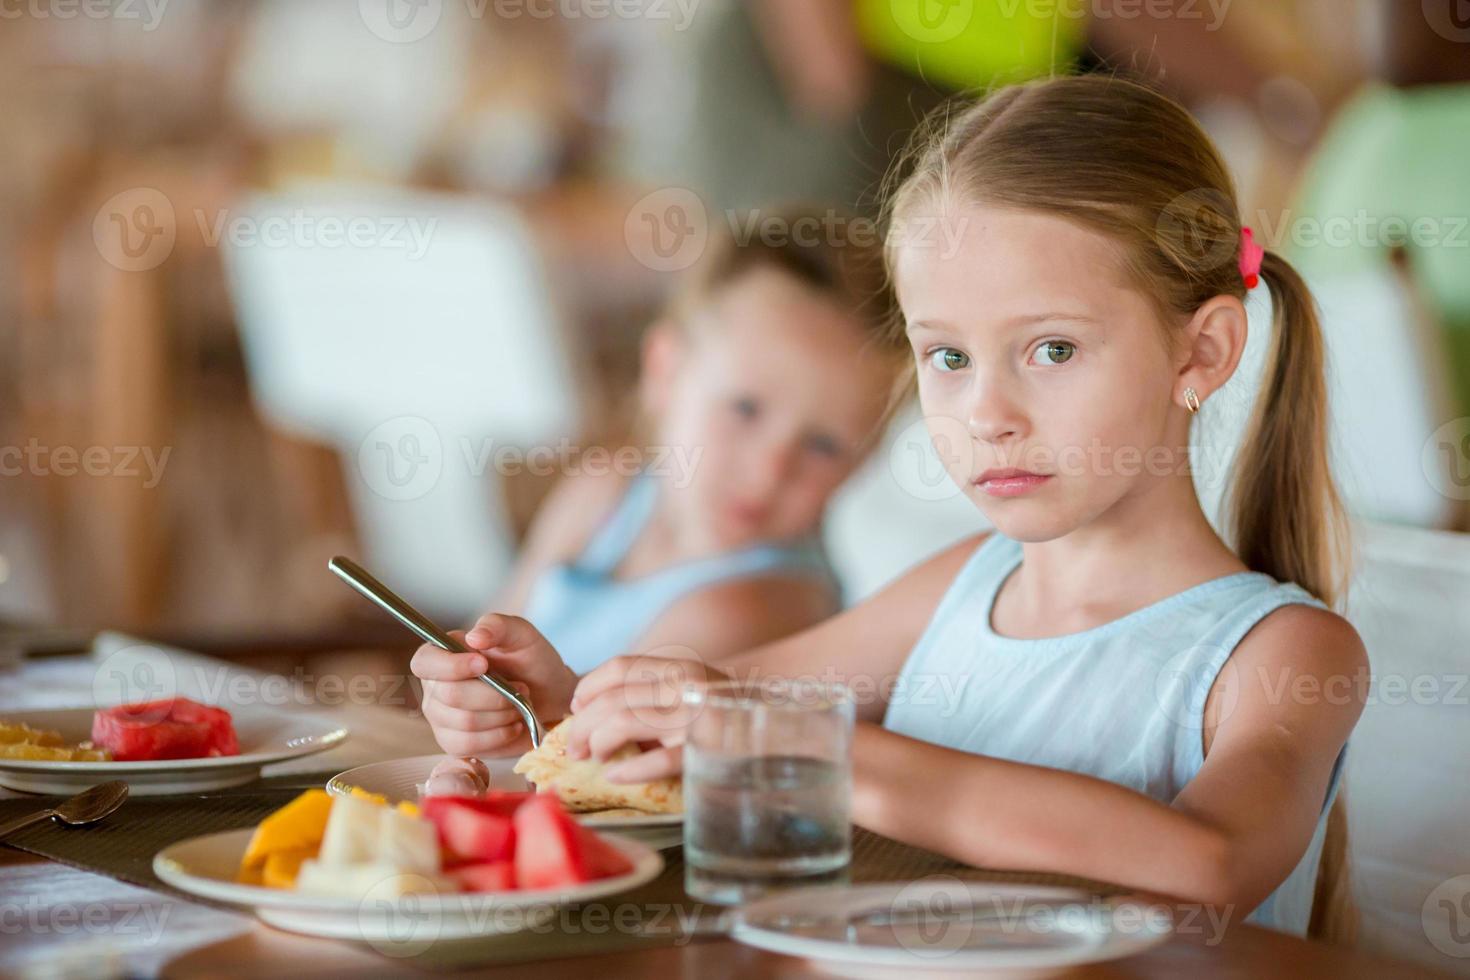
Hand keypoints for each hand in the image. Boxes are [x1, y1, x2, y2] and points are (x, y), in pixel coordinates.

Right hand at [410, 613, 577, 756]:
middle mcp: (434, 687)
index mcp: (442, 654)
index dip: (451, 666)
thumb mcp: (521, 634)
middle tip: (521, 687)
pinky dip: (499, 735)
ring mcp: (441, 719)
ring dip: (502, 714)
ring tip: (518, 704)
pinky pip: (469, 745)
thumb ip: (497, 626)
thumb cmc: (530, 661)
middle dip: (494, 694)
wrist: (549, 696)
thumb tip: (474, 637)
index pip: (425, 662)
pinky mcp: (454, 744)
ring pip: (464, 722)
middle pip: (450, 696)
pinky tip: (513, 724)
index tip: (484, 664)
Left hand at [564, 653, 731, 782]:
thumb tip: (595, 710)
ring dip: (597, 743)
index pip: (620, 667)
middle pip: (612, 699)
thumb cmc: (731, 718)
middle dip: (582, 725)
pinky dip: (628, 770)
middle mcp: (687, 687)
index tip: (576, 707)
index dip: (589, 687)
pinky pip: (657, 762)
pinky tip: (615, 776)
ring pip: (624, 722)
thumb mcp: (695, 692)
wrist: (785, 736)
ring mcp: (696, 720)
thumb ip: (655, 693)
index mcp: (682, 668)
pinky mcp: (706, 754)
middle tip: (574, 746)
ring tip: (593, 758)